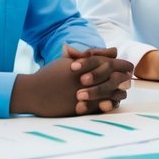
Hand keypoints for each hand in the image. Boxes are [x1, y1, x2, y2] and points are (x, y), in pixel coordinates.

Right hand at [9, 45, 131, 116]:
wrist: (32, 92)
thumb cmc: (52, 74)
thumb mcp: (71, 61)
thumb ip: (94, 56)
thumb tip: (115, 51)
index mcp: (87, 65)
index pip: (115, 64)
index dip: (122, 67)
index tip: (124, 71)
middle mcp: (88, 78)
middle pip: (117, 79)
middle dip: (123, 81)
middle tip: (126, 84)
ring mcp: (85, 94)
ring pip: (112, 95)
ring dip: (117, 94)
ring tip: (117, 94)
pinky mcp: (80, 108)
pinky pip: (101, 108)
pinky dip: (108, 106)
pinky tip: (108, 104)